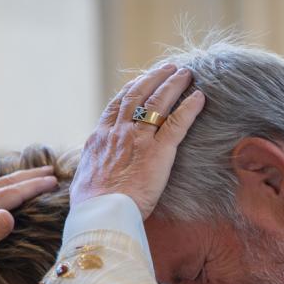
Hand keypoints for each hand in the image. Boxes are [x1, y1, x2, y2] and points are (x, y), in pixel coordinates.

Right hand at [71, 64, 204, 218]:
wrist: (101, 214)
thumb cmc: (90, 206)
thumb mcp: (83, 180)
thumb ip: (91, 169)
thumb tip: (89, 173)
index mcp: (99, 138)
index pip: (116, 105)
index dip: (131, 89)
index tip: (141, 81)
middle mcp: (118, 132)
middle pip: (137, 95)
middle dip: (154, 78)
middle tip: (168, 68)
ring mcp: (138, 139)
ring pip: (157, 102)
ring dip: (173, 84)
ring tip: (185, 73)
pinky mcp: (158, 152)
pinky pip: (177, 123)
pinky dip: (190, 108)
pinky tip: (200, 97)